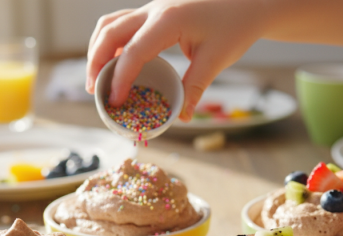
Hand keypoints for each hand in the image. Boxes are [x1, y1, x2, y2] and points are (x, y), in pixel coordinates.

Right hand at [86, 0, 268, 120]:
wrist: (247, 2)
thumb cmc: (234, 25)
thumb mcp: (215, 59)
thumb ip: (194, 87)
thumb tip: (182, 117)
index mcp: (168, 21)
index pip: (133, 52)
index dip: (119, 79)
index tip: (115, 102)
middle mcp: (153, 10)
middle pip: (109, 32)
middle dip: (96, 63)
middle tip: (95, 92)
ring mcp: (152, 9)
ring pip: (110, 24)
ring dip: (98, 50)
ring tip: (97, 79)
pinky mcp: (154, 13)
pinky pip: (122, 24)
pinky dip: (111, 44)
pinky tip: (114, 64)